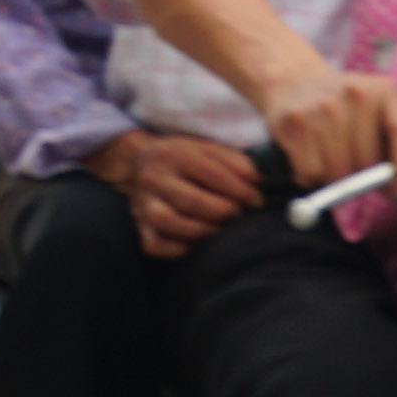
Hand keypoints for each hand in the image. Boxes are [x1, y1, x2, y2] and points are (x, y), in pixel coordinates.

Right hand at [90, 130, 262, 256]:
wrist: (139, 162)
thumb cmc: (183, 159)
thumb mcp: (205, 149)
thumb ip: (233, 161)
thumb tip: (258, 180)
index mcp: (172, 153)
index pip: (212, 174)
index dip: (240, 190)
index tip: (257, 200)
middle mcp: (153, 177)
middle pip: (191, 200)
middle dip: (224, 211)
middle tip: (239, 215)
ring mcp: (143, 203)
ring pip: (168, 221)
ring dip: (202, 230)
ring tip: (220, 229)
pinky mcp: (140, 226)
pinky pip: (154, 244)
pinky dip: (178, 248)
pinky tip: (197, 243)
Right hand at [250, 47, 396, 192]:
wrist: (291, 78)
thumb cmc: (344, 110)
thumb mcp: (377, 114)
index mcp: (383, 91)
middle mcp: (354, 94)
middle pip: (368, 164)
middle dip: (361, 176)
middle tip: (350, 162)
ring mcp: (323, 106)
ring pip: (338, 173)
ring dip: (333, 176)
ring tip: (326, 155)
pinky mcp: (295, 121)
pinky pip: (311, 172)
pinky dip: (309, 175)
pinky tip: (308, 154)